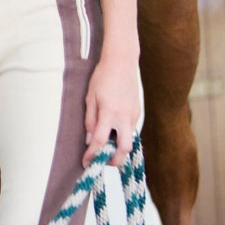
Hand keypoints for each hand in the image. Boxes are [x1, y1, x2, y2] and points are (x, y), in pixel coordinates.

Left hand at [82, 53, 142, 167]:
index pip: (99, 140)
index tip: (86, 162)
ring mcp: (133, 114)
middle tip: (104, 163)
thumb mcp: (90, 98)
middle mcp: (124, 116)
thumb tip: (89, 139)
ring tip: (107, 148)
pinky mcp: (137, 111)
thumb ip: (90, 120)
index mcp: (109, 113)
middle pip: (124, 148)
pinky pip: (130, 129)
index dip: (92, 154)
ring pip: (129, 140)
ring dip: (119, 148)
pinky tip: (114, 132)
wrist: (122, 62)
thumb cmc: (103, 77)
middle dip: (115, 160)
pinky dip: (122, 135)